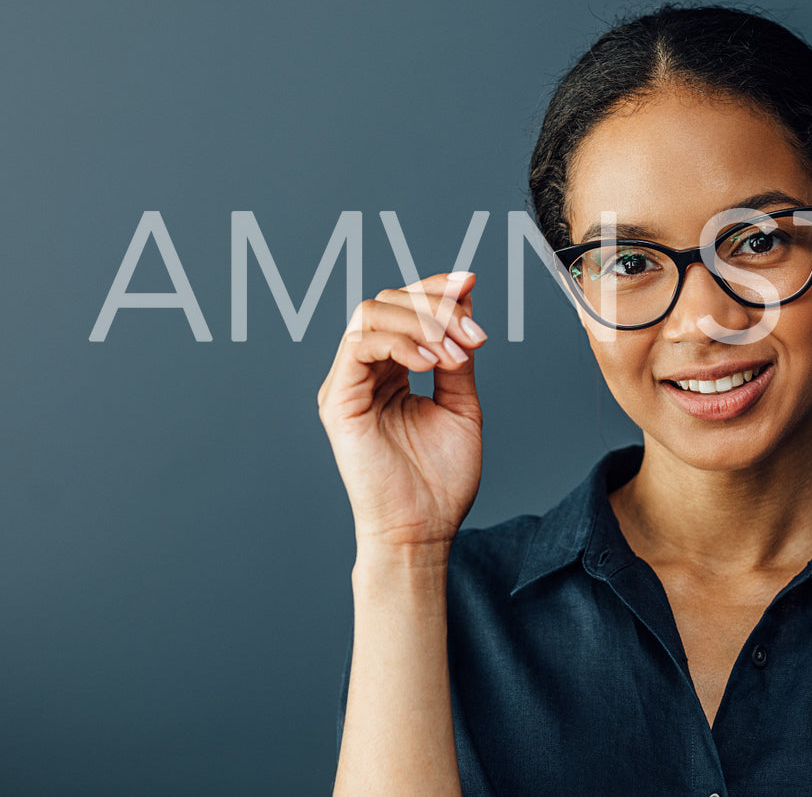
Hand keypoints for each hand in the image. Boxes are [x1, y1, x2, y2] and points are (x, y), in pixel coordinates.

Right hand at [317, 271, 486, 552]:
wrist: (424, 528)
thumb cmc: (440, 479)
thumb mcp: (460, 404)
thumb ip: (458, 357)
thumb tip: (465, 308)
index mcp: (394, 369)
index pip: (406, 309)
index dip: (436, 287)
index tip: (471, 282)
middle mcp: (366, 371)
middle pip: (388, 302)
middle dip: (437, 307)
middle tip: (473, 334)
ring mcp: (349, 383)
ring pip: (371, 314)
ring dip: (421, 323)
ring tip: (455, 353)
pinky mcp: (339, 400)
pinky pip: (358, 346)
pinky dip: (398, 343)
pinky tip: (429, 363)